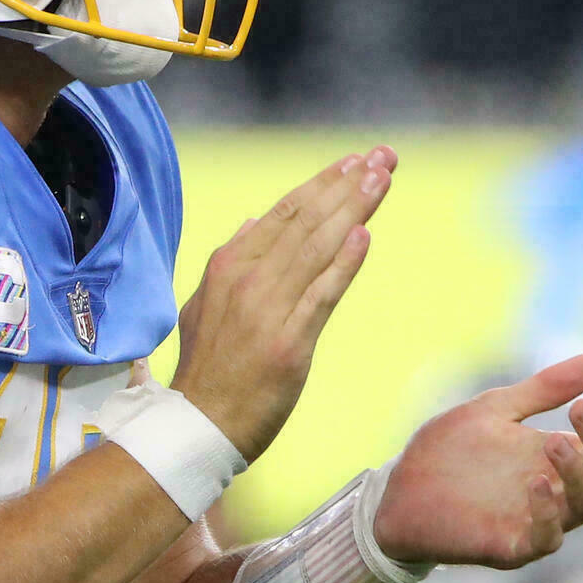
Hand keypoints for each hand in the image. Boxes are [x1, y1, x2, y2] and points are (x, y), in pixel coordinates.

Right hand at [172, 147, 395, 460]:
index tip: (354, 162)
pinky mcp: (290, 342)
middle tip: (383, 157)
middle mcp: (249, 279)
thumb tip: (254, 222)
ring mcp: (269, 309)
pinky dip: (343, 264)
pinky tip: (364, 236)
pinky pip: (321, 295)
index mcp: (229, 266)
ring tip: (382, 180)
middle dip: (347, 185)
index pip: (284, 212)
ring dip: (352, 210)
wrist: (199, 424)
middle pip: (306, 221)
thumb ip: (231, 260)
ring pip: (317, 248)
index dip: (323, 184)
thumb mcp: (204, 304)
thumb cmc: (208, 368)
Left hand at [373, 354, 582, 566]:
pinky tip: (536, 483)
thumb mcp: (495, 409)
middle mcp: (559, 492)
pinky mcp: (511, 547)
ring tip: (552, 441)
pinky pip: (546, 539)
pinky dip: (548, 514)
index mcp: (561, 459)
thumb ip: (541, 391)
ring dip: (577, 473)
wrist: (397, 490)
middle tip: (580, 410)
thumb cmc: (449, 452)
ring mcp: (538, 521)